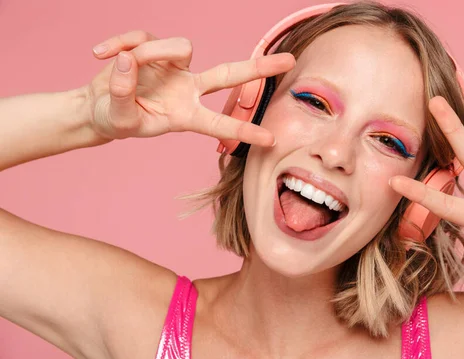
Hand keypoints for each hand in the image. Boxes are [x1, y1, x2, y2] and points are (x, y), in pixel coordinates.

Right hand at [85, 30, 294, 142]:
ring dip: (148, 53)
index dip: (244, 130)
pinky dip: (120, 43)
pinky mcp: (155, 48)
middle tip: (290, 61)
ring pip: (180, 47)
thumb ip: (121, 93)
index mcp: (185, 115)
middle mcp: (188, 89)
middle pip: (228, 74)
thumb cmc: (115, 119)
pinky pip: (143, 37)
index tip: (271, 140)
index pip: (220, 122)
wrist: (97, 107)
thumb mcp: (118, 118)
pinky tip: (99, 53)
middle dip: (258, 68)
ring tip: (116, 63)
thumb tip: (128, 60)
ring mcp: (174, 67)